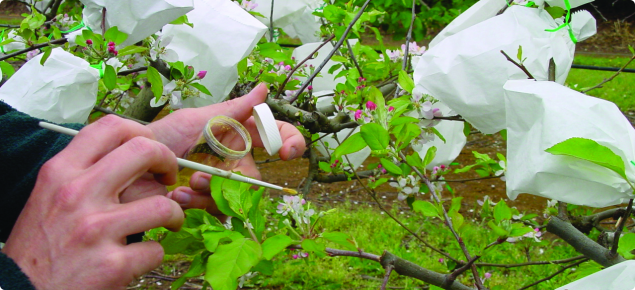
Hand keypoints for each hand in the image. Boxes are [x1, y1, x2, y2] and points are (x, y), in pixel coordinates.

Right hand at [2, 116, 183, 289]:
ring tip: (168, 221)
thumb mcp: (50, 195)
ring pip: (163, 204)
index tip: (150, 150)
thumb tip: (129, 154)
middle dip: (169, 161)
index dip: (142, 132)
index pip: (111, 127)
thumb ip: (84, 172)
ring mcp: (96, 229)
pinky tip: (139, 257)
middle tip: (169, 178)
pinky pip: (156, 249)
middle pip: (144, 151)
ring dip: (173, 214)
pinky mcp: (113, 264)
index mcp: (61, 172)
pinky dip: (153, 254)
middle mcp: (77, 194)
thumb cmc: (41, 245)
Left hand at [148, 83, 305, 209]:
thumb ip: (233, 109)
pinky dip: (199, 206)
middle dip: (234, 178)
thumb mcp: (196, 120)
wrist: (127, 168)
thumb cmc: (159, 138)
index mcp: (235, 134)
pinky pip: (220, 212)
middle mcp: (233, 159)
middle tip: (203, 177)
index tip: (285, 152)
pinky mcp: (207, 205)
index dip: (289, 141)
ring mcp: (221, 184)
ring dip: (211, 193)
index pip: (275, 134)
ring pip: (238, 197)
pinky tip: (178, 197)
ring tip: (184, 187)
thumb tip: (263, 89)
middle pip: (255, 175)